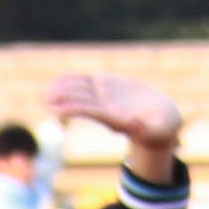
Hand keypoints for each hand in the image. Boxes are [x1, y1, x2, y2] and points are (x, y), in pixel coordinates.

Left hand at [45, 70, 182, 172]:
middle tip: (45, 98)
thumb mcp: (162, 128)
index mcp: (116, 118)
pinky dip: (70, 81)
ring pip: (79, 90)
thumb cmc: (163, 127)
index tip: (57, 110)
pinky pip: (84, 81)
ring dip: (62, 90)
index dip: (75, 109)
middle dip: (63, 99)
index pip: (92, 112)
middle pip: (81, 100)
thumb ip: (150, 128)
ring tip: (46, 92)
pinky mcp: (106, 86)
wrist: (161, 120)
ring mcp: (104, 97)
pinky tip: (56, 82)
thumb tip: (134, 125)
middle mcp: (106, 109)